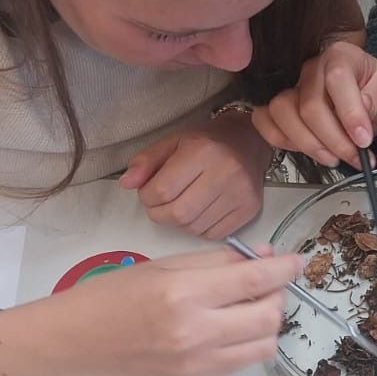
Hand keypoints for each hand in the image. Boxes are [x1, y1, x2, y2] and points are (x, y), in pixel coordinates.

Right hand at [65, 245, 302, 375]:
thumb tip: (264, 256)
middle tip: (265, 285)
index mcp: (183, 293)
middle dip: (276, 296)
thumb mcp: (165, 265)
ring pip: (264, 345)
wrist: (76, 343)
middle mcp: (194, 333)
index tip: (297, 261)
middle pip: (269, 316)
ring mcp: (197, 364)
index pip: (254, 281)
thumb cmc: (114, 296)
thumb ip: (218, 261)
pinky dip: (246, 343)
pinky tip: (227, 329)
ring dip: (266, 324)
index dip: (284, 269)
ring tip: (246, 309)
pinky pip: (241, 363)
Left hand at [120, 113, 271, 238]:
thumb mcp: (172, 142)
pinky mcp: (250, 209)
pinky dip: (199, 228)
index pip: (162, 190)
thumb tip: (126, 183)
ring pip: (194, 227)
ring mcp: (241, 193)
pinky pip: (213, 234)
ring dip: (179, 222)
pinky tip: (200, 211)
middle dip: (160, 213)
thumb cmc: (207, 142)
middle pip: (178, 213)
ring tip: (180, 205)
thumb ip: (146, 161)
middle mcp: (225, 173)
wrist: (249, 141)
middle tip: (159, 204)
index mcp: (202, 151)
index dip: (146, 197)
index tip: (147, 192)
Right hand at [251, 40, 376, 166]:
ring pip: (282, 112)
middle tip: (353, 157)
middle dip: (333, 139)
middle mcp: (312, 69)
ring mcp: (292, 86)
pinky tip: (308, 151)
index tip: (364, 140)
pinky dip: (283, 141)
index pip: (337, 79)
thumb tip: (359, 113)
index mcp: (341, 57)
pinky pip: (265, 121)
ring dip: (307, 143)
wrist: (371, 100)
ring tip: (332, 158)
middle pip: (309, 105)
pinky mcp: (281, 106)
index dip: (349, 114)